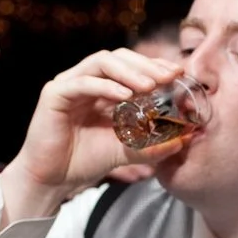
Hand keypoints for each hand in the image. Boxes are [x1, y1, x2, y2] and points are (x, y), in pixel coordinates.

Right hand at [1, 49, 186, 218]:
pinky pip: (82, 82)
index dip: (154, 66)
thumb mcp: (127, 150)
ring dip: (129, 71)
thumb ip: (152, 144)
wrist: (53, 180)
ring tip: (150, 85)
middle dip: (146, 65)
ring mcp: (69, 84)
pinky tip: (125, 95)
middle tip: (168, 77)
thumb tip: (183, 140)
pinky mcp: (54, 94)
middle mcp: (86, 80)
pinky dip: (105, 86)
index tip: (178, 73)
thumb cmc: (85, 161)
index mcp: (103, 88)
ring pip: (101, 62)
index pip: (131, 66)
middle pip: (118, 57)